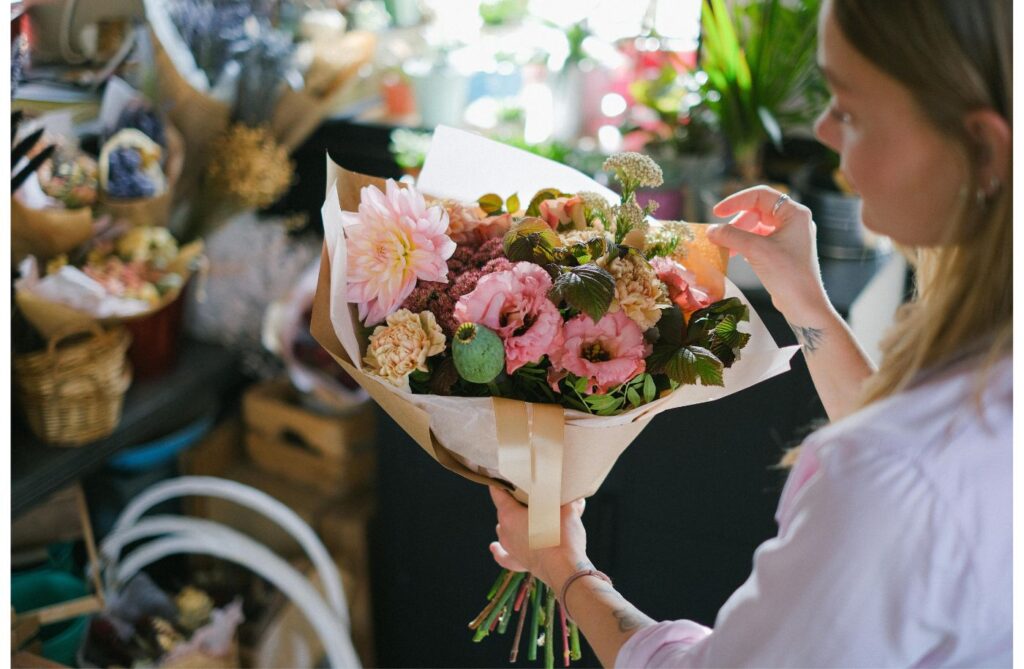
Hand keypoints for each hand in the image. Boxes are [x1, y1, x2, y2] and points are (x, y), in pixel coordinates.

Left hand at [489, 487, 588, 589]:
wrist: (566, 569)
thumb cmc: (562, 536)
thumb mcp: (567, 509)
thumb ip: (569, 500)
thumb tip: (576, 496)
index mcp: (510, 515)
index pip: (498, 492)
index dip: (501, 481)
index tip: (504, 473)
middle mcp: (505, 531)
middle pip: (504, 510)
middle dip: (515, 502)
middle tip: (530, 495)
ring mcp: (511, 548)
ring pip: (504, 531)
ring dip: (512, 523)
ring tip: (525, 516)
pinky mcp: (519, 562)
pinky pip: (504, 555)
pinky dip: (500, 551)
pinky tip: (494, 547)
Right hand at [706, 186, 832, 324]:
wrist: (804, 305)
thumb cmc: (787, 274)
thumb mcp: (756, 251)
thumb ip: (732, 236)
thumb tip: (710, 230)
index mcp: (794, 213)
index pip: (760, 195)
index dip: (736, 201)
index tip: (717, 212)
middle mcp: (793, 221)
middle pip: (757, 210)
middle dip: (736, 221)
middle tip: (719, 234)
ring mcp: (788, 237)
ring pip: (756, 226)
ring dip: (738, 233)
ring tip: (724, 245)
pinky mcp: (782, 251)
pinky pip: (759, 239)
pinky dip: (744, 244)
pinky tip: (734, 253)